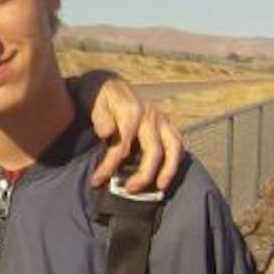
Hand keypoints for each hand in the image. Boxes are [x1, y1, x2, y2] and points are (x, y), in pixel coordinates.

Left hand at [83, 75, 184, 193]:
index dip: (110, 164)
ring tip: (160, 187)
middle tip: (129, 189)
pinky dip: (177, 158)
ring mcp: (161, 119)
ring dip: (169, 169)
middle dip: (143, 174)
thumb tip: (106, 132)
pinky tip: (169, 173)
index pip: (123, 144)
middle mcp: (151, 115)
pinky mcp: (166, 123)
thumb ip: (100, 118)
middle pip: (154, 150)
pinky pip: (179, 142)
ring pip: (174, 147)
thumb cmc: (100, 98)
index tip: (97, 180)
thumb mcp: (94, 102)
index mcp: (132, 110)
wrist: (109, 84)